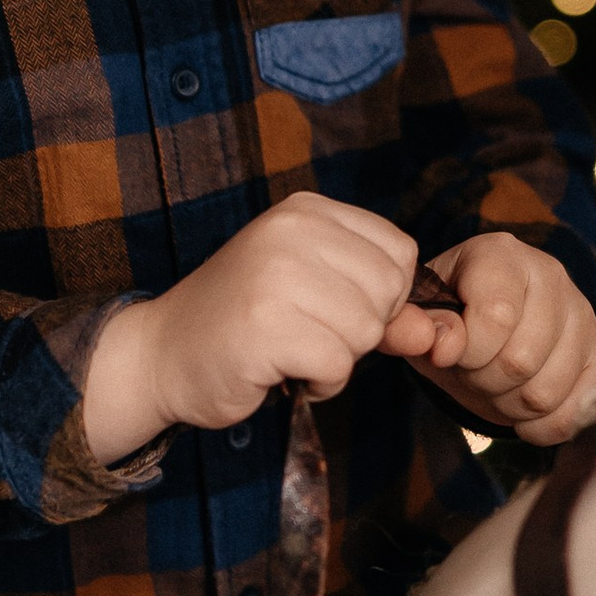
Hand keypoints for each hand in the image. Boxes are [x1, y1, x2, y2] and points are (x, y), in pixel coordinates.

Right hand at [82, 195, 455, 458]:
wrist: (162, 354)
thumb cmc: (246, 323)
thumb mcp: (317, 296)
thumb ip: (381, 309)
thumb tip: (433, 332)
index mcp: (307, 211)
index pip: (400, 253)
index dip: (381, 296)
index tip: (331, 306)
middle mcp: (292, 232)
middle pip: (389, 293)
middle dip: (360, 330)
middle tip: (304, 331)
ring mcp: (277, 276)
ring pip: (366, 332)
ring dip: (337, 360)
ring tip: (289, 349)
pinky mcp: (266, 327)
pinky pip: (337, 367)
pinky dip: (319, 384)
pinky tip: (280, 371)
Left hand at [407, 233, 595, 444]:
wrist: (485, 322)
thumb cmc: (453, 314)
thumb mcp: (427, 313)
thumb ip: (426, 324)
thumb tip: (445, 347)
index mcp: (502, 254)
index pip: (496, 317)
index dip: (467, 352)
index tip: (451, 353)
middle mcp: (551, 276)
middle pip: (521, 360)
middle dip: (485, 381)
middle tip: (474, 371)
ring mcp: (581, 315)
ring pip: (546, 392)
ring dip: (510, 405)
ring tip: (497, 385)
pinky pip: (577, 410)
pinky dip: (543, 426)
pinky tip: (523, 410)